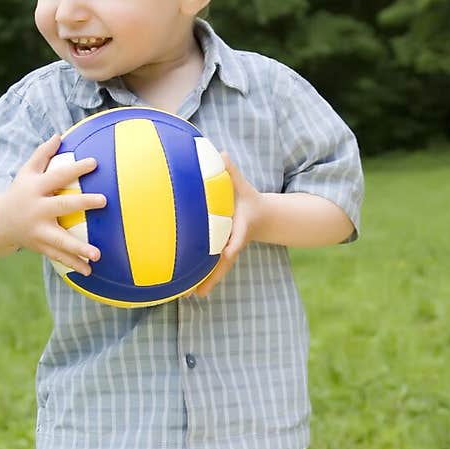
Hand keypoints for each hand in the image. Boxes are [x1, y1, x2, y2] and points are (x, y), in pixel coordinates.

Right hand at [0, 133, 106, 273]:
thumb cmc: (19, 191)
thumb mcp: (26, 172)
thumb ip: (42, 154)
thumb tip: (59, 135)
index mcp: (35, 189)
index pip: (57, 176)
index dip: (75, 168)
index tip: (95, 162)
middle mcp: (36, 210)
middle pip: (61, 206)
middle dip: (82, 203)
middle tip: (104, 200)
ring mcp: (38, 231)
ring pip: (60, 239)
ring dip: (79, 248)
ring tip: (98, 255)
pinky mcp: (40, 246)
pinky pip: (58, 256)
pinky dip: (73, 265)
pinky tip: (89, 272)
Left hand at [192, 152, 260, 297]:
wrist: (262, 217)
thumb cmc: (248, 198)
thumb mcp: (243, 184)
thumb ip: (232, 170)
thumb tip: (221, 152)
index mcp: (242, 226)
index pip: (238, 236)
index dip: (234, 244)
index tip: (229, 251)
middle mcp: (235, 242)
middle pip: (226, 262)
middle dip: (214, 276)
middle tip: (200, 292)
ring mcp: (230, 250)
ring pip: (219, 269)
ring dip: (206, 282)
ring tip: (189, 297)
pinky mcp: (223, 254)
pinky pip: (213, 267)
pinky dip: (202, 278)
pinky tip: (187, 290)